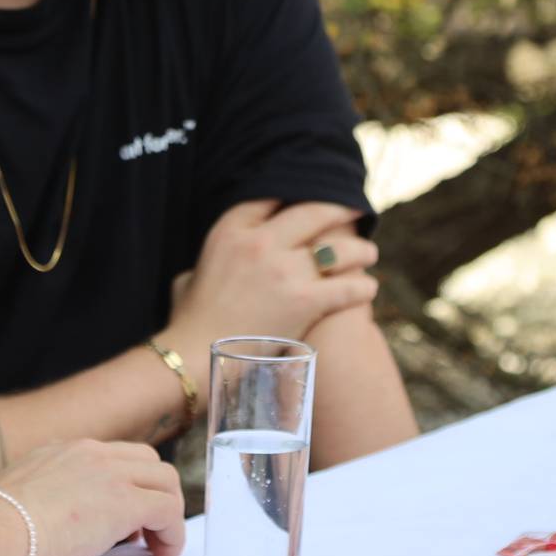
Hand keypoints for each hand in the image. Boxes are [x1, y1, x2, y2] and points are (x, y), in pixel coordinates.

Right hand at [0, 439, 187, 555]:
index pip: (115, 458)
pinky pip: (168, 511)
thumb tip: (54, 524)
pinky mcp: (125, 502)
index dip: (129, 486)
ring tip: (158, 551)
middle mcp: (91, 453)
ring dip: (168, 516)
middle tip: (146, 535)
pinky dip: (173, 536)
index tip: (125, 522)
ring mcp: (110, 473)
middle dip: (155, 495)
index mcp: (64, 452)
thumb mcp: (20, 501)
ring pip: (166, 482)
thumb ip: (44, 501)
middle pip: (149, 463)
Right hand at [167, 201, 379, 353]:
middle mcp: (261, 243)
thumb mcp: (187, 280)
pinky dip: (362, 288)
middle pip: (313, 212)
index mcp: (230, 232)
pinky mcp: (305, 301)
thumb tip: (204, 271)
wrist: (195, 359)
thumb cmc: (189, 324)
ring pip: (338, 249)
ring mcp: (285, 270)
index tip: (310, 199)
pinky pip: (347, 287)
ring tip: (369, 253)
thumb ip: (203, 265)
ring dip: (359, 250)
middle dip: (340, 211)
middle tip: (355, 211)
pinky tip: (368, 288)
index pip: (271, 198)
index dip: (295, 196)